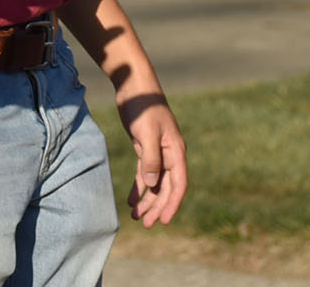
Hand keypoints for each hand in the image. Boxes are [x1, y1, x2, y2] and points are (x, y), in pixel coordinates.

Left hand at [120, 94, 186, 226]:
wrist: (134, 85)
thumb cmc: (143, 106)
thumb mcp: (146, 132)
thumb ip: (150, 158)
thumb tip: (153, 184)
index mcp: (176, 151)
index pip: (178, 184)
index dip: (172, 203)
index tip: (163, 220)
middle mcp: (170, 154)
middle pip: (166, 187)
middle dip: (156, 206)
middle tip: (145, 224)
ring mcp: (158, 152)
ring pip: (155, 183)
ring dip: (147, 200)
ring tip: (136, 217)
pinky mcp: (145, 147)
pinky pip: (145, 173)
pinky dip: (139, 187)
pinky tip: (131, 200)